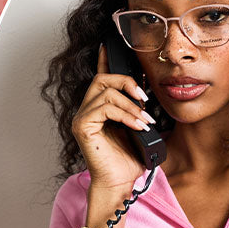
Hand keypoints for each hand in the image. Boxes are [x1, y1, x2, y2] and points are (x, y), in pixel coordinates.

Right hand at [74, 45, 156, 200]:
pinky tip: (137, 125)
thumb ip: (137, 109)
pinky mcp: (82, 127)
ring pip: (105, 91)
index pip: (100, 78)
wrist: (119, 183)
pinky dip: (125, 114)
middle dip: (126, 82)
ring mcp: (82, 118)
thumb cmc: (128, 160)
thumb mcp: (138, 128)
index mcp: (99, 109)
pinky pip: (104, 108)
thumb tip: (146, 95)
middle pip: (101, 79)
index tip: (110, 45)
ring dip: (130, 104)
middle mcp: (87, 111)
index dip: (105, 60)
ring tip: (144, 120)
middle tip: (144, 97)